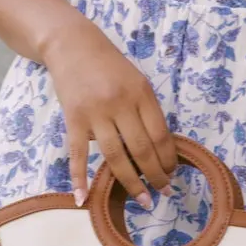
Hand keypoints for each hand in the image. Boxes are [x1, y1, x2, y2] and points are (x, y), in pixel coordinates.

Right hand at [40, 16, 179, 211]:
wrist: (72, 45)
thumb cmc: (109, 65)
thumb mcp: (137, 80)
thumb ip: (146, 109)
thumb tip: (160, 147)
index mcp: (141, 93)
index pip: (160, 134)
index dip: (169, 158)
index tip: (173, 172)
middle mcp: (120, 103)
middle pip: (141, 149)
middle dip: (156, 175)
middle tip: (164, 192)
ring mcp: (95, 113)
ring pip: (115, 156)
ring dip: (131, 182)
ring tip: (143, 200)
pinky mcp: (73, 119)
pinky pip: (77, 154)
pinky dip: (79, 178)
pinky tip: (83, 198)